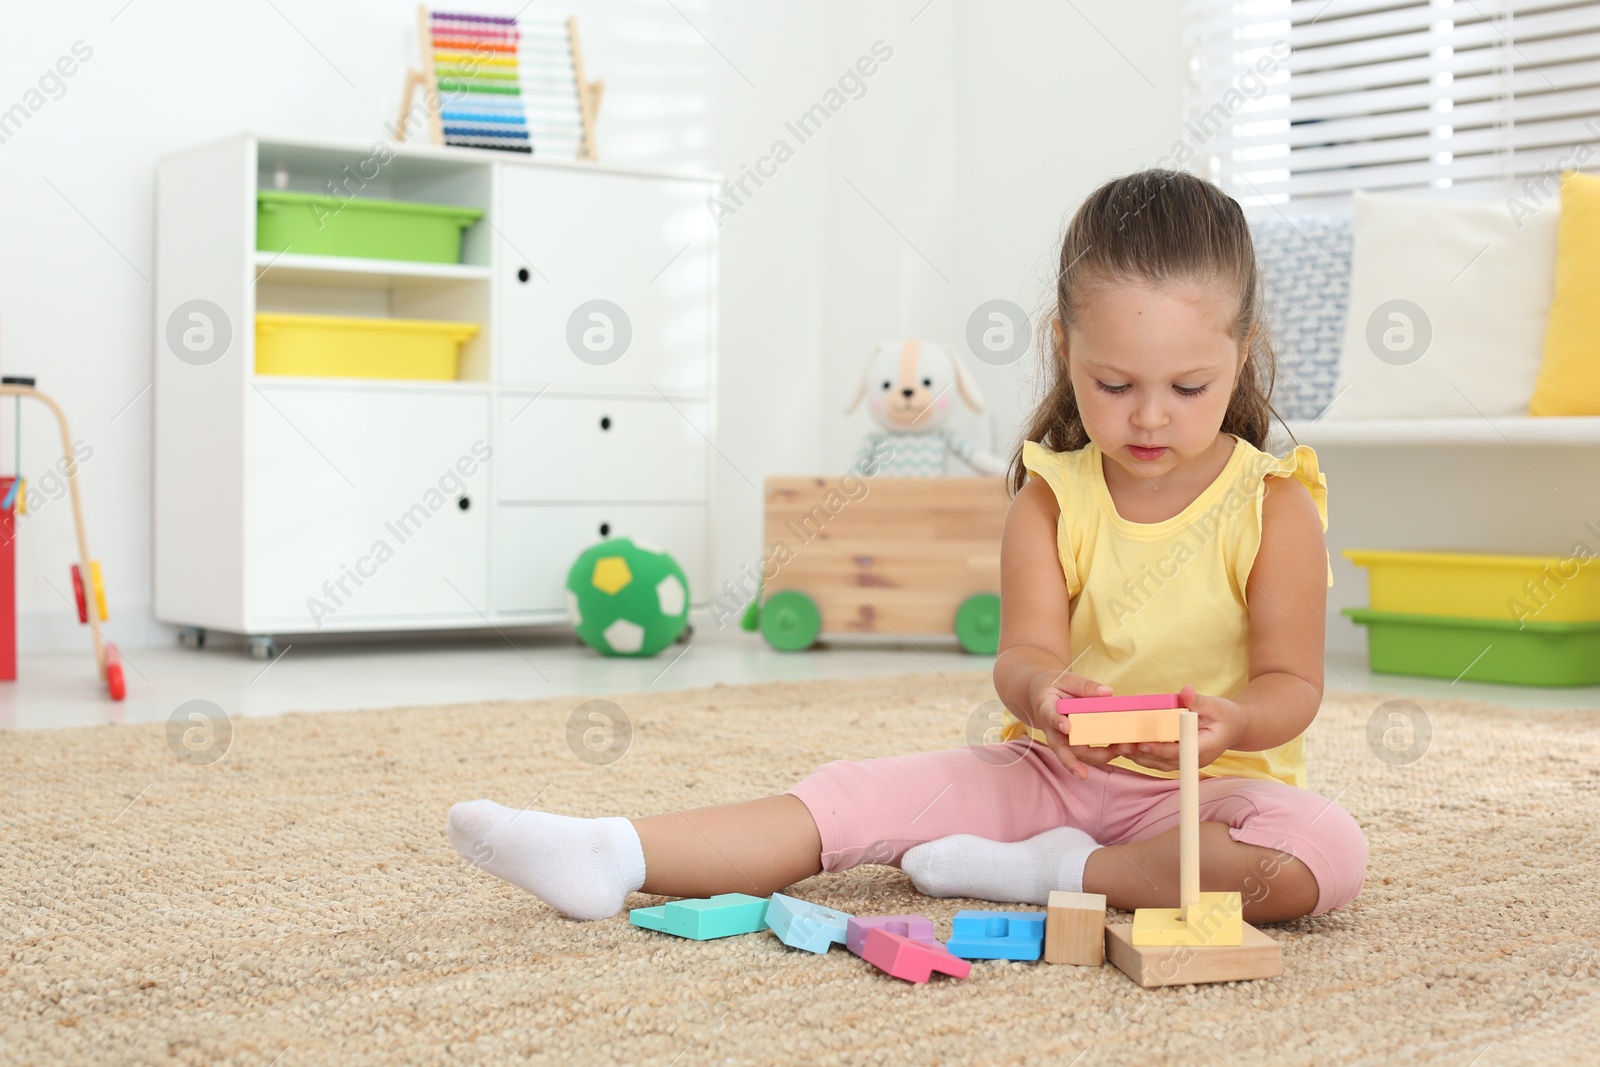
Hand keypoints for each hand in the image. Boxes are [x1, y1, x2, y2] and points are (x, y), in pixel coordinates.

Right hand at [1027, 669, 1121, 780]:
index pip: (1050, 715)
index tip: (1067, 728)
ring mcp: (1060, 738)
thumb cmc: (1054, 686)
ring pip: (1073, 754)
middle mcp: (1051, 728)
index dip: (1057, 722)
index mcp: (1046, 707)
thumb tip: (1108, 693)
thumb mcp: (1066, 679)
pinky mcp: (1070, 743)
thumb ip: (1085, 686)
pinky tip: (1115, 752)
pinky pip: (1082, 752)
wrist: (1041, 695)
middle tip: (1082, 774)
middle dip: (1070, 762)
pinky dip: (1099, 755)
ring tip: (1114, 754)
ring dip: (1093, 758)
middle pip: (1059, 747)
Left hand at [1101, 684, 1244, 772]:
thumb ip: (1198, 700)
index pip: (1180, 752)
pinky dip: (1142, 755)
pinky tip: (1125, 746)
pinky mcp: (1177, 759)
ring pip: (1158, 763)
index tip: (1143, 744)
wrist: (1234, 728)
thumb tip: (1185, 692)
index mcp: (1205, 747)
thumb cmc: (1226, 715)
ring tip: (1116, 746)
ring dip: (1137, 756)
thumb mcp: (1216, 704)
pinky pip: (1157, 760)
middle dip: (1141, 753)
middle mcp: (1194, 760)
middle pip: (1164, 761)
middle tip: (1119, 744)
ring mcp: (1185, 762)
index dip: (1161, 750)